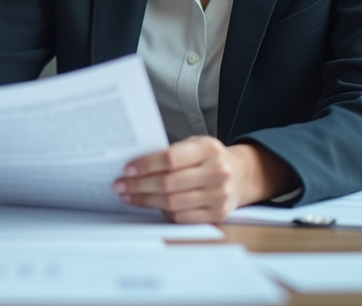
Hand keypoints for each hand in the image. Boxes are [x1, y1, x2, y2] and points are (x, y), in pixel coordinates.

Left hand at [112, 136, 291, 223]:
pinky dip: (163, 212)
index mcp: (208, 149)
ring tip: (128, 196)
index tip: (127, 170)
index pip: (170, 158)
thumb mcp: (196, 145)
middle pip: (169, 183)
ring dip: (145, 201)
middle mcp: (216, 172)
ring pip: (173, 202)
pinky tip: (150, 206)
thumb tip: (136, 165)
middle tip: (120, 186)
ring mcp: (219, 195)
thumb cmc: (210, 158)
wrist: (241, 175)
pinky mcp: (218, 214)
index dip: (146, 165)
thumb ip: (173, 152)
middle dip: (139, 186)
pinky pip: (182, 217)